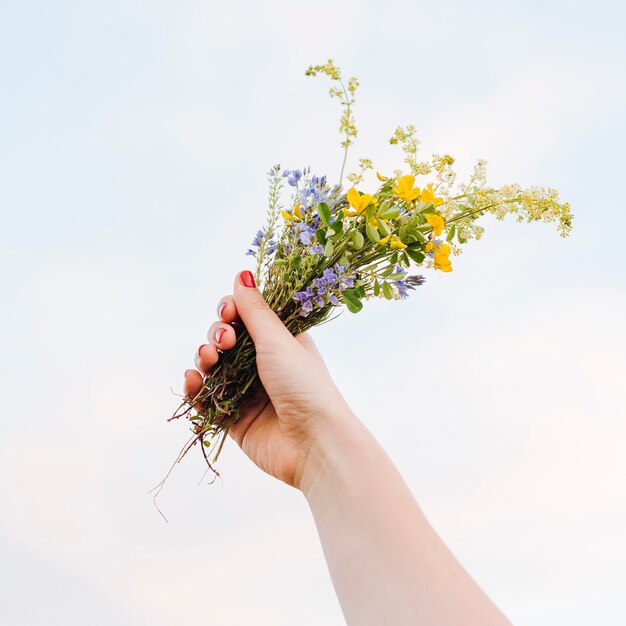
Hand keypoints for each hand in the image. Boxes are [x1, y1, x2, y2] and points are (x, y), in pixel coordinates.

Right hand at [184, 271, 353, 488]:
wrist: (314, 444)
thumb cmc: (305, 385)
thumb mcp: (278, 341)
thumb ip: (255, 310)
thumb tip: (242, 273)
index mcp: (281, 343)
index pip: (247, 317)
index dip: (232, 311)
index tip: (229, 311)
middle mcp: (264, 365)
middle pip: (226, 340)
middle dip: (217, 334)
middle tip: (225, 341)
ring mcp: (248, 392)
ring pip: (213, 368)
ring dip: (204, 358)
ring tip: (208, 358)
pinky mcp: (235, 419)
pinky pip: (206, 399)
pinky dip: (195, 388)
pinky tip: (192, 379)